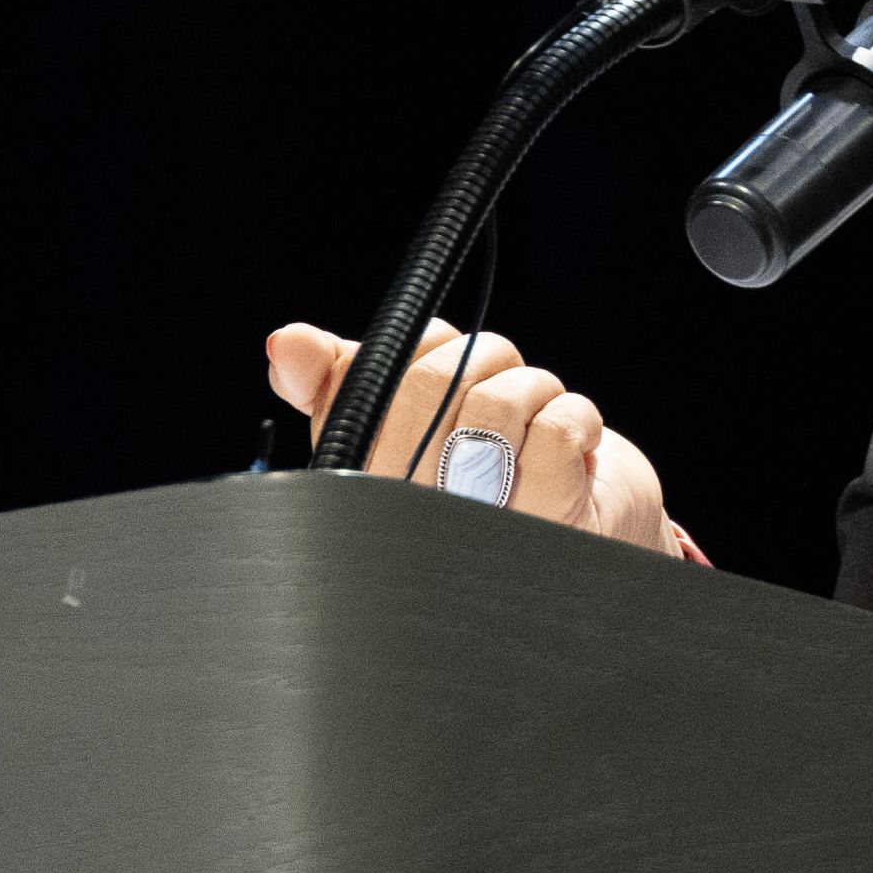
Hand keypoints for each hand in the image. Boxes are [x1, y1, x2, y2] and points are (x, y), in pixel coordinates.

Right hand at [265, 320, 702, 561]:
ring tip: (540, 413)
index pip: (369, 382)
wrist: (586, 530)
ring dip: (535, 386)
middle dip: (485, 357)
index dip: (424, 345)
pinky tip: (579, 440)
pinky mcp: (554, 523)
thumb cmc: (488, 469)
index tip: (450, 354)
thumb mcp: (408, 422)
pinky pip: (555, 429)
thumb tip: (286, 341)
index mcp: (367, 484)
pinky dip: (575, 414)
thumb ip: (342, 380)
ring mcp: (482, 529)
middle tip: (505, 378)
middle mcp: (415, 517)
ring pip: (497, 402)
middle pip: (432, 382)